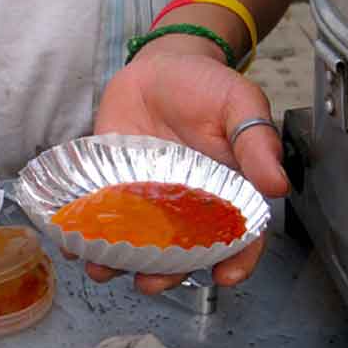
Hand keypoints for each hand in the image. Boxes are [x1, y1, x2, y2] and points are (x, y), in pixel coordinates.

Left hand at [84, 37, 288, 293]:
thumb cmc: (205, 84)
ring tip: (102, 270)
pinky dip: (82, 233)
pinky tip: (71, 243)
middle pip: (180, 253)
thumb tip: (277, 185)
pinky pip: (99, 216)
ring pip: (136, 243)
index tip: (225, 277)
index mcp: (225, 192)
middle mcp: (186, 205)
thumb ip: (256, 142)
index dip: (237, 260)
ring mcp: (146, 199)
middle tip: (149, 283)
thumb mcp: (239, 103)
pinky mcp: (111, 186)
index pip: (239, 236)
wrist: (157, 65)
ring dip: (118, 262)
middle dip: (164, 274)